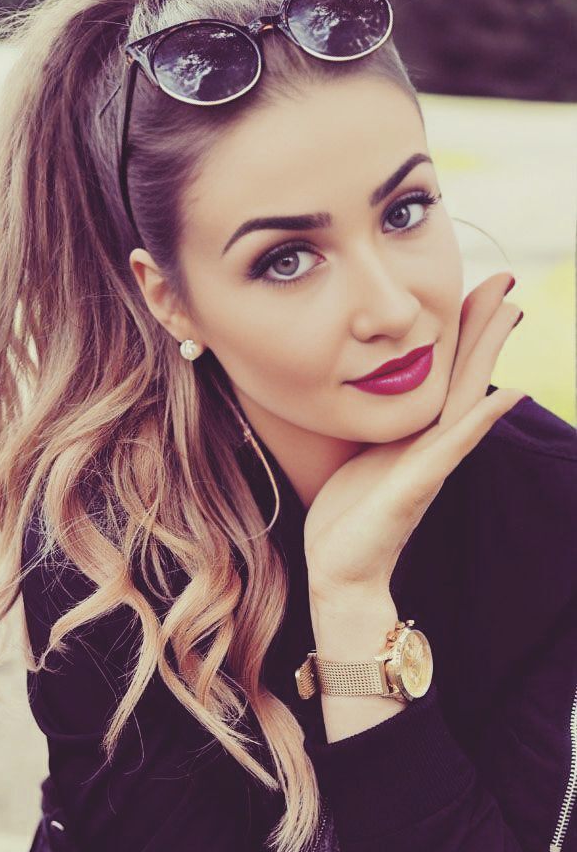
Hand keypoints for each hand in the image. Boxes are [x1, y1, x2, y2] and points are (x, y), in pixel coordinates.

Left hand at [304, 271, 524, 606]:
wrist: (340, 570)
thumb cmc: (349, 515)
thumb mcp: (363, 456)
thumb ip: (380, 427)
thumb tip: (372, 392)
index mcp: (416, 434)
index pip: (447, 373)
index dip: (462, 331)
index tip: (475, 287)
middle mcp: (430, 444)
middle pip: (466, 375)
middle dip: (484, 328)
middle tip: (507, 281)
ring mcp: (429, 464)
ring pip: (467, 399)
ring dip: (488, 356)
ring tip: (510, 314)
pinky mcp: (416, 487)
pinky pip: (453, 447)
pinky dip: (481, 421)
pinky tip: (507, 396)